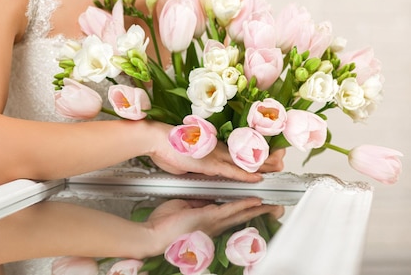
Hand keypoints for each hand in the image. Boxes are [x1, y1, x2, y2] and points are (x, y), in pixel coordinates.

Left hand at [144, 197, 283, 254]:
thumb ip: (197, 202)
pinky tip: (254, 202)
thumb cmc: (163, 224)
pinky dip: (243, 205)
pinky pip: (229, 210)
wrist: (153, 235)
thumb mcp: (184, 207)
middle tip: (277, 208)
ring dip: (258, 209)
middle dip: (260, 212)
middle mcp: (213, 223)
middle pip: (242, 216)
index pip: (231, 213)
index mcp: (208, 219)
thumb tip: (204, 195)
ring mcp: (212, 222)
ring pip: (240, 213)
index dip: (246, 208)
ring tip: (273, 206)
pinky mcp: (208, 218)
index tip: (259, 204)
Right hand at [149, 123, 285, 181]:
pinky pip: (231, 171)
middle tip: (282, 158)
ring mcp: (214, 155)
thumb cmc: (166, 146)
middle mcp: (218, 149)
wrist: (155, 138)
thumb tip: (198, 165)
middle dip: (267, 156)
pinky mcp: (208, 164)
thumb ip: (196, 162)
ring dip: (263, 166)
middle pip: (247, 153)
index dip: (257, 153)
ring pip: (244, 161)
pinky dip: (245, 175)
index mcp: (213, 146)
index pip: (240, 151)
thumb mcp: (185, 158)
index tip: (270, 153)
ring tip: (279, 168)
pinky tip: (257, 179)